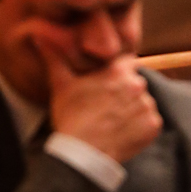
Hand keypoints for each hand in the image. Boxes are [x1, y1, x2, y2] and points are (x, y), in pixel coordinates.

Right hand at [33, 34, 161, 164]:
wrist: (82, 155)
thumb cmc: (70, 118)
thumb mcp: (61, 85)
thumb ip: (54, 58)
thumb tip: (37, 36)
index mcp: (118, 71)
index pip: (127, 61)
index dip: (117, 71)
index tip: (108, 82)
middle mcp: (138, 85)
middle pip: (135, 82)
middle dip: (125, 90)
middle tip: (107, 105)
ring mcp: (148, 106)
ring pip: (144, 102)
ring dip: (133, 108)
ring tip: (113, 121)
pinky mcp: (153, 126)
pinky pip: (151, 122)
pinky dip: (141, 126)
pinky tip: (122, 132)